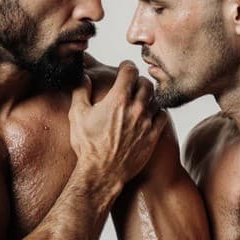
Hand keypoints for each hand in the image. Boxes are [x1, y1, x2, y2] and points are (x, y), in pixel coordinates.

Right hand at [68, 61, 167, 189]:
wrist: (102, 173)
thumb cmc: (88, 145)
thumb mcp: (77, 115)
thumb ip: (80, 92)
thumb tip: (84, 77)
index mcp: (118, 99)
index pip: (130, 71)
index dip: (127, 66)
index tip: (125, 68)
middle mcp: (135, 108)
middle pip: (146, 83)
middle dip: (139, 80)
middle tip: (133, 83)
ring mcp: (147, 122)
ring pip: (156, 98)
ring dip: (149, 96)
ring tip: (142, 98)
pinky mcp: (153, 136)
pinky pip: (163, 116)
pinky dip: (158, 111)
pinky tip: (151, 114)